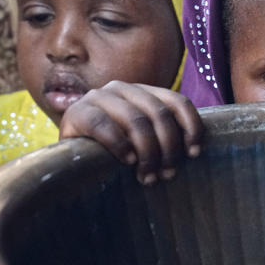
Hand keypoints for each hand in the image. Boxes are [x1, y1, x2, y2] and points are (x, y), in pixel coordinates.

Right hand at [59, 81, 203, 183]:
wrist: (69, 159)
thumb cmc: (113, 155)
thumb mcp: (142, 143)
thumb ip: (163, 138)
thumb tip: (195, 150)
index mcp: (143, 92)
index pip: (177, 102)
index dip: (191, 127)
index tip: (194, 153)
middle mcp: (122, 88)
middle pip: (159, 113)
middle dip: (168, 148)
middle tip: (168, 174)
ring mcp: (98, 97)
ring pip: (136, 120)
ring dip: (147, 153)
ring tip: (148, 176)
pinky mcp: (77, 112)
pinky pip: (103, 126)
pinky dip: (119, 145)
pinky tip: (127, 161)